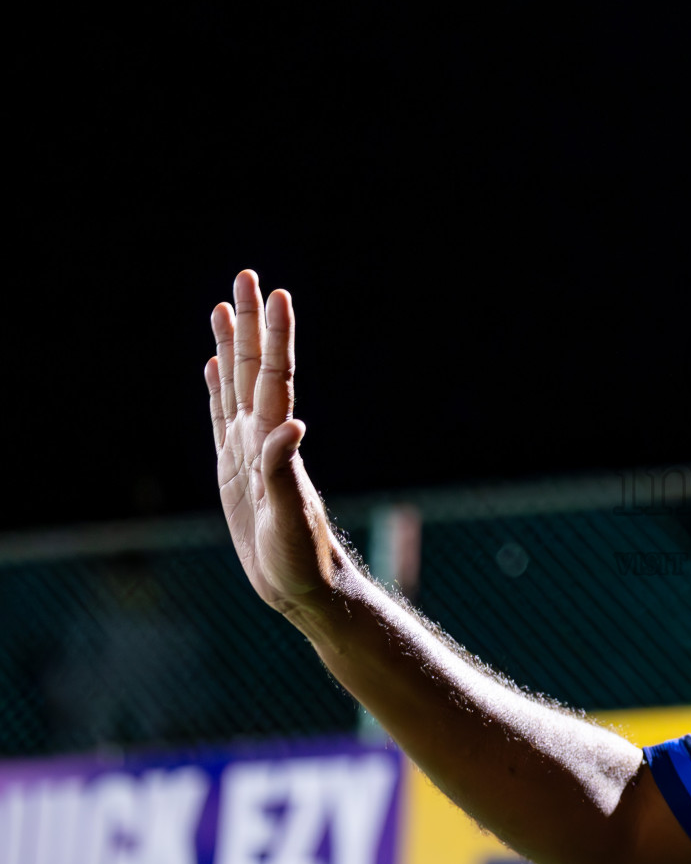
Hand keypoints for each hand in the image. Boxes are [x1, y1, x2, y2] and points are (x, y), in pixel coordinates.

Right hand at [206, 270, 343, 613]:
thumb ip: (284, 470)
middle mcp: (264, 437)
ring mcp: (247, 451)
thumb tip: (291, 425)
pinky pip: (222, 418)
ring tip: (223, 308)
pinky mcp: (233, 470)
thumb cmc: (300, 557)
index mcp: (277, 441)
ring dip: (233, 345)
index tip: (275, 293)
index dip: (276, 336)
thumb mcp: (289, 516)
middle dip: (250, 322)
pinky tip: (215, 367)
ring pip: (237, 385)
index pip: (276, 375)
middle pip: (255, 367)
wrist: (302, 587)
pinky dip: (218, 389)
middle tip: (245, 276)